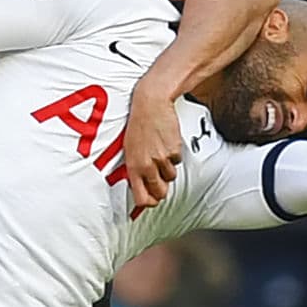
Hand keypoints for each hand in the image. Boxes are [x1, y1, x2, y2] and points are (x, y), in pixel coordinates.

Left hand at [124, 79, 181, 207]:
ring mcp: (162, 159)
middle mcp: (147, 166)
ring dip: (167, 170)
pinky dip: (174, 156)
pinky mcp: (175, 151)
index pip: (141, 198)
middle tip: (159, 180)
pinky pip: (177, 162)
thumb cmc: (138, 124)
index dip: (148, 202)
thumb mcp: (129, 148)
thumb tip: (138, 183)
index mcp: (133, 166)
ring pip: (170, 177)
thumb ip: (134, 167)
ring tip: (160, 154)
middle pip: (160, 193)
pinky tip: (166, 144)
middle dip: (161, 190)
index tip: (150, 200)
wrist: (151, 104)